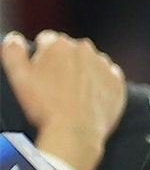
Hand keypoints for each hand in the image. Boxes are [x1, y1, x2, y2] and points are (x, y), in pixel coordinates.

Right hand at [1, 30, 126, 169]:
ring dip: (82, 72)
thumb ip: (12, 53)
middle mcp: (84, 49)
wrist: (76, 131)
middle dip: (62, 62)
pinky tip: (89, 98)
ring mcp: (104, 64)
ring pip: (90, 62)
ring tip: (71, 94)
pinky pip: (108, 77)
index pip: (47, 40)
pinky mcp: (117, 80)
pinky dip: (100, 84)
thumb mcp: (19, 78)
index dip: (40, 55)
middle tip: (54, 86)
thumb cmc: (44, 105)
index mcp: (59, 45)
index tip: (39, 72)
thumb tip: (14, 38)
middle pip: (69, 50)